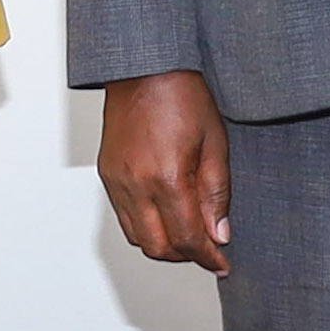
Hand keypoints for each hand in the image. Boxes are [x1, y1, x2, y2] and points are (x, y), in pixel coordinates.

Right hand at [99, 71, 232, 273]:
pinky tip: (166, 214)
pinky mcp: (107, 174)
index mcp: (167, 177)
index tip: (222, 263)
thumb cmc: (182, 95)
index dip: (208, 257)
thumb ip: (216, 194)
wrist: (144, 66)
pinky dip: (146, 226)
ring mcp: (117, 180)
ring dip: (164, 244)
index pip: (188, 238)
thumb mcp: (215, 143)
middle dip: (185, 256)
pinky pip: (124, 216)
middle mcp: (135, 184)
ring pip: (138, 237)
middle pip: (158, 248)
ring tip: (188, 234)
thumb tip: (219, 234)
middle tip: (208, 250)